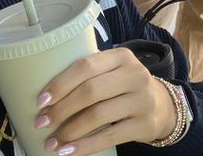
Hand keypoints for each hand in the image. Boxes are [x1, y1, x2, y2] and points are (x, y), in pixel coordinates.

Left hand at [36, 48, 175, 154]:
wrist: (161, 105)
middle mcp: (135, 74)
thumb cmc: (124, 87)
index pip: (86, 66)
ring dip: (69, 131)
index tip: (40, 101)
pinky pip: (109, 136)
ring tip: (51, 142)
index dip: (60, 84)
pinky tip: (68, 152)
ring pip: (98, 115)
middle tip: (41, 123)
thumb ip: (90, 73)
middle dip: (61, 109)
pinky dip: (85, 146)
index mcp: (122, 57)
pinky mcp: (143, 124)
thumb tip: (46, 94)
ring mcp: (142, 100)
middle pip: (90, 91)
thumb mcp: (113, 71)